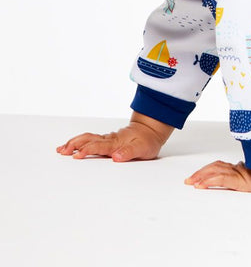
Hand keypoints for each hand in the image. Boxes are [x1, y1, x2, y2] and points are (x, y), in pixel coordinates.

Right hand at [56, 113, 173, 161]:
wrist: (151, 130)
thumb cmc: (147, 140)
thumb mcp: (143, 148)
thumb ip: (129, 152)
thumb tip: (117, 157)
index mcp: (116, 143)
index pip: (99, 146)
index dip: (87, 150)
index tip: (76, 155)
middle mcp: (109, 140)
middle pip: (89, 140)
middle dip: (74, 145)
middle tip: (62, 151)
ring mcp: (107, 139)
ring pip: (88, 138)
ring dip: (74, 142)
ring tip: (61, 149)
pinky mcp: (107, 140)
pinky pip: (91, 139)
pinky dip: (80, 142)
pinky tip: (73, 146)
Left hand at [184, 161, 250, 193]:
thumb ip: (246, 176)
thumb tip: (244, 174)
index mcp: (239, 169)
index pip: (219, 166)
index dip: (207, 170)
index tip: (196, 178)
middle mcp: (237, 169)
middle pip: (214, 168)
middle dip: (200, 173)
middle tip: (189, 180)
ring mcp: (238, 173)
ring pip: (215, 172)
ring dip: (201, 177)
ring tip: (192, 182)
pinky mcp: (240, 179)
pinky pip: (221, 179)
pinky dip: (210, 181)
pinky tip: (202, 185)